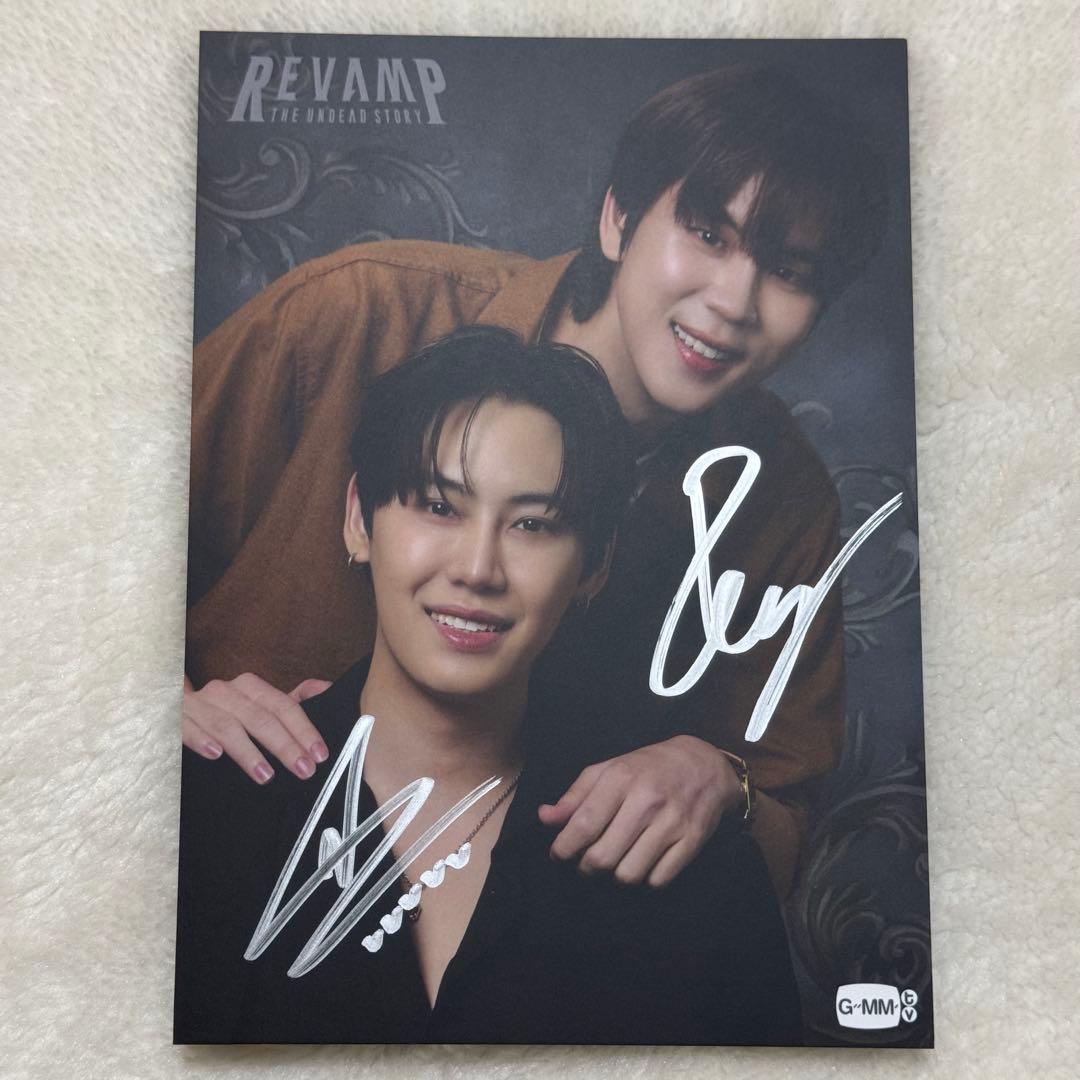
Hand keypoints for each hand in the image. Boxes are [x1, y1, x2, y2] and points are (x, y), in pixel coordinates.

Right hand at [182, 673, 332, 783]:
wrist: (170, 706)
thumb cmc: (223, 712)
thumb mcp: (258, 704)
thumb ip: (292, 699)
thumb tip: (327, 688)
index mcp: (250, 687)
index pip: (283, 705)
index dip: (303, 729)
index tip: (319, 754)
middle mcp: (226, 691)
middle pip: (260, 717)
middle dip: (284, 745)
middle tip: (303, 770)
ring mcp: (198, 704)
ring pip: (227, 725)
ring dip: (248, 751)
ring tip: (266, 775)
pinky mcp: (173, 718)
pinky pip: (187, 727)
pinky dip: (201, 738)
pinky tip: (215, 754)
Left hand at [538, 736, 742, 886]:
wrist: (705, 765)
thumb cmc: (648, 768)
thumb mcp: (609, 769)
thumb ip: (575, 795)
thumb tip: (545, 818)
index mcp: (621, 778)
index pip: (583, 825)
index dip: (564, 848)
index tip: (558, 855)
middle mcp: (647, 800)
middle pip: (603, 857)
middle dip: (587, 867)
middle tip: (587, 863)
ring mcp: (672, 822)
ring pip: (629, 874)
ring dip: (615, 876)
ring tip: (615, 863)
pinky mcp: (692, 840)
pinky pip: (658, 880)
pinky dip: (646, 879)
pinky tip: (642, 863)